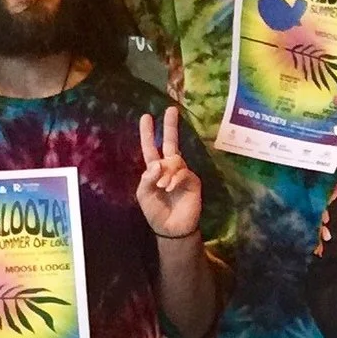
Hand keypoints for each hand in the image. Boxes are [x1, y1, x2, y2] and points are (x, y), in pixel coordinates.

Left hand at [136, 108, 201, 239]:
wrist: (171, 228)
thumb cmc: (155, 211)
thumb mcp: (143, 194)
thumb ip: (146, 177)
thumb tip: (158, 162)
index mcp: (155, 170)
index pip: (151, 148)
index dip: (148, 133)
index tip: (146, 117)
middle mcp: (170, 168)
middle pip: (170, 143)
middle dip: (170, 126)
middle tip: (171, 110)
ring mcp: (182, 173)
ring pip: (175, 160)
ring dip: (166, 171)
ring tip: (163, 187)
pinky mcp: (193, 181)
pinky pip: (183, 172)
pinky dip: (175, 178)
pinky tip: (170, 188)